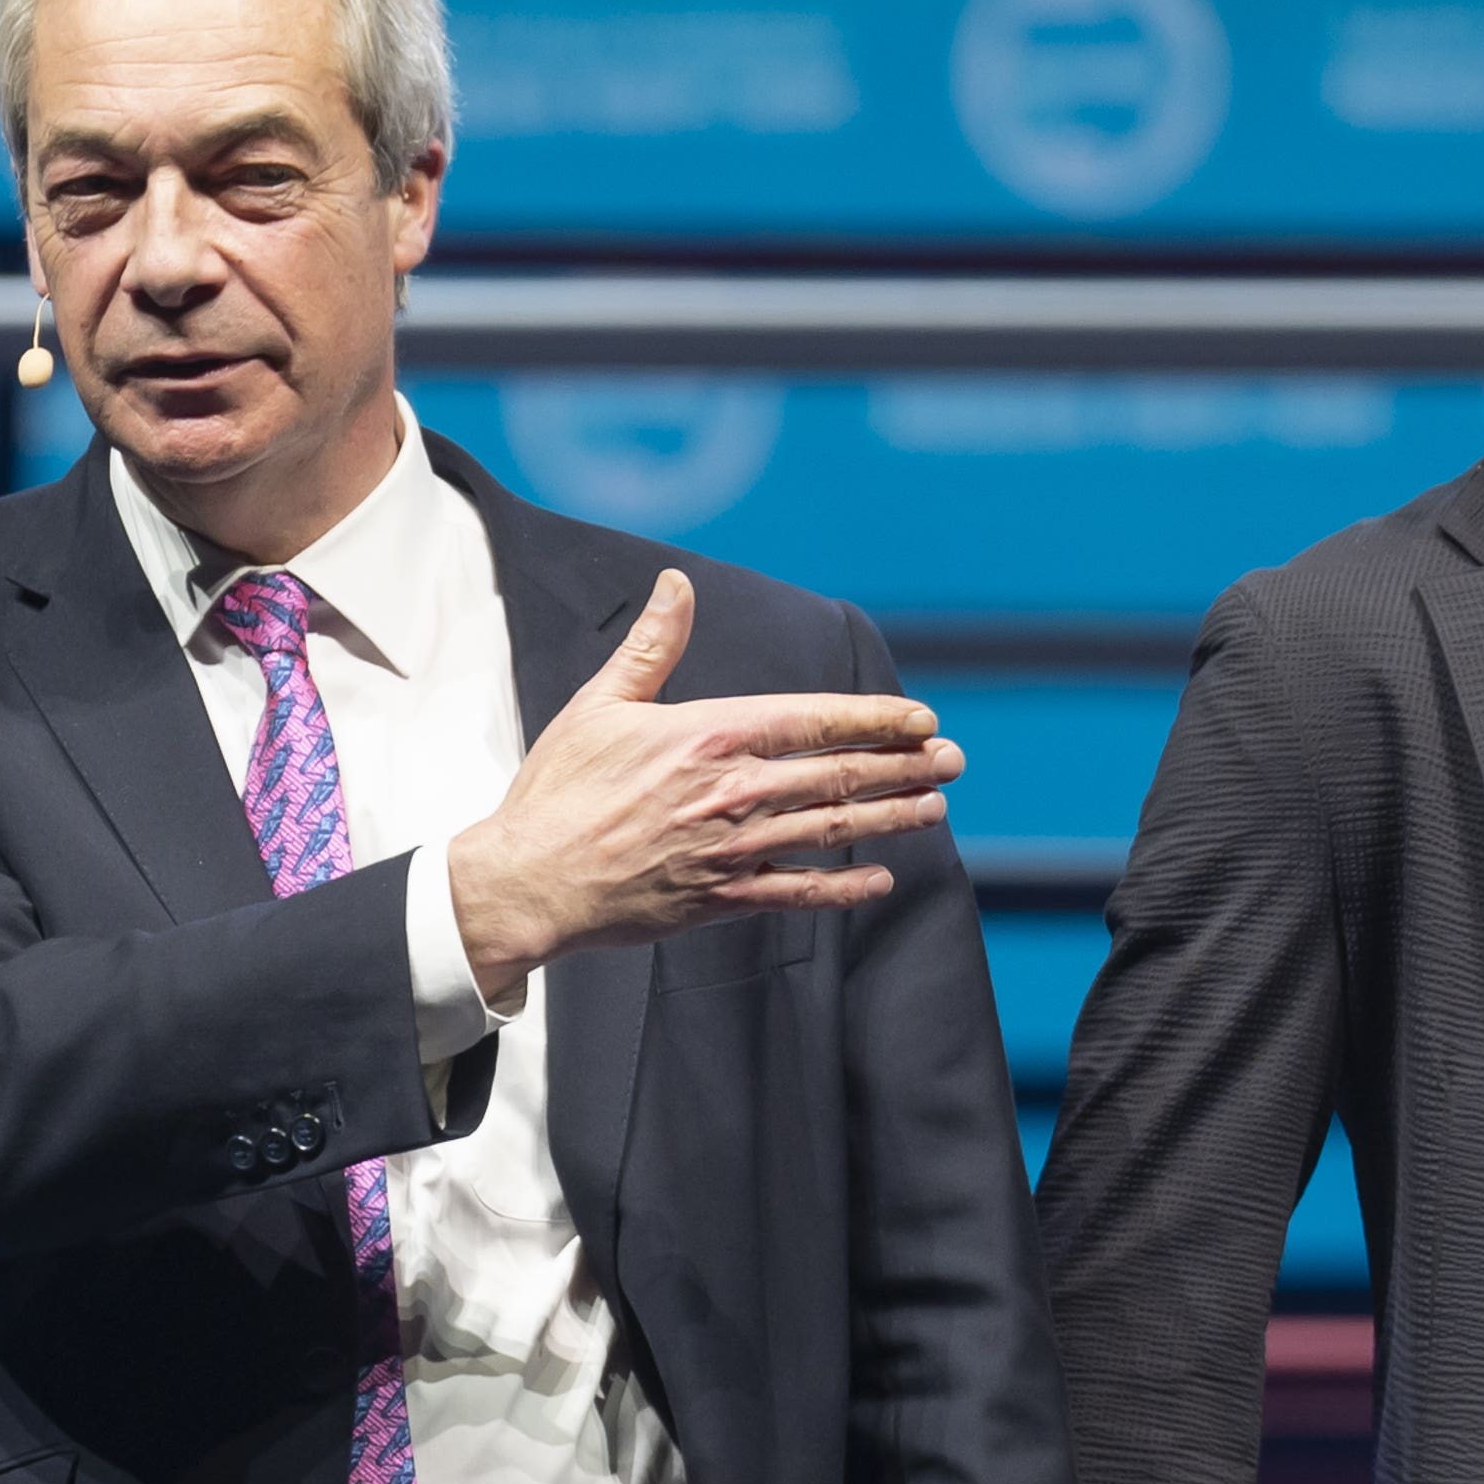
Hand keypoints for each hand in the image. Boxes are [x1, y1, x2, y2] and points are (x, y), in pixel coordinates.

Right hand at [447, 570, 962, 1005]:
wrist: (528, 880)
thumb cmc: (559, 790)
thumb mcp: (600, 705)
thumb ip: (651, 646)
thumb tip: (677, 584)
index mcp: (709, 736)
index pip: (814, 720)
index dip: (875, 719)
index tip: (921, 717)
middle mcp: (733, 791)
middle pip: (839, 774)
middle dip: (905, 765)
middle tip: (954, 760)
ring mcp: (732, 849)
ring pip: (832, 829)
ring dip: (892, 817)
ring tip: (937, 807)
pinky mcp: (721, 900)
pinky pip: (798, 892)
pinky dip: (844, 886)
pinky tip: (881, 877)